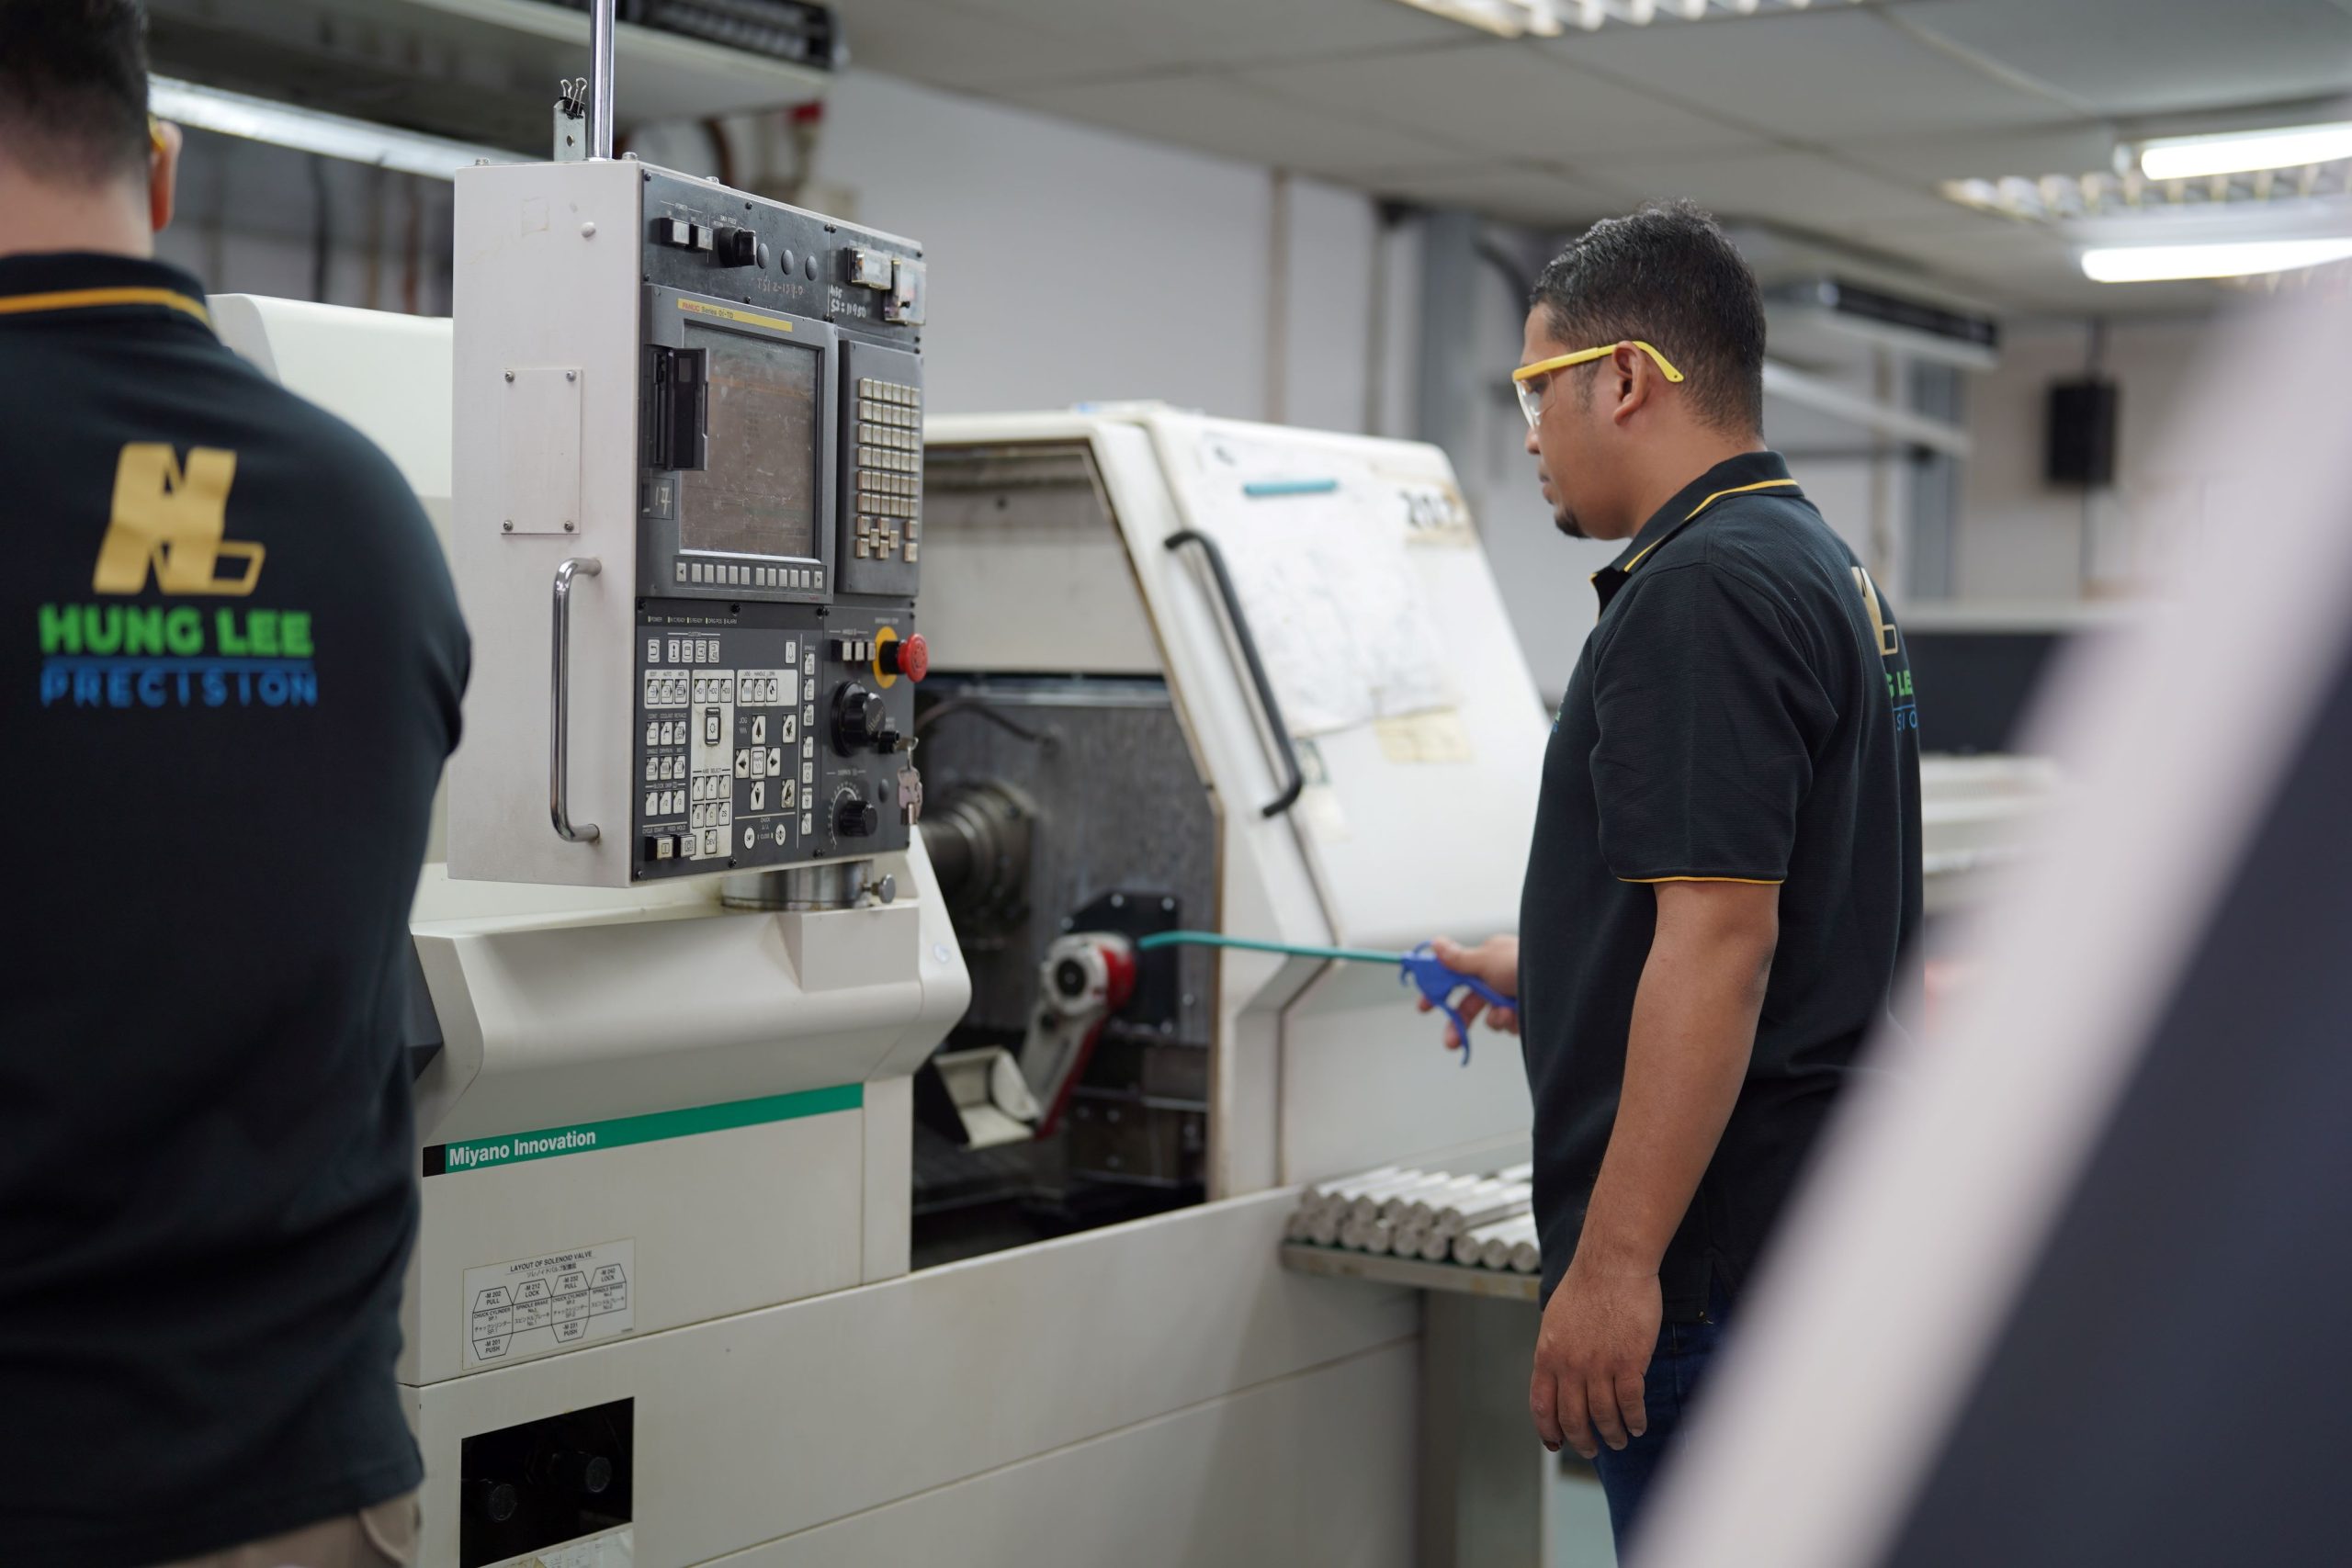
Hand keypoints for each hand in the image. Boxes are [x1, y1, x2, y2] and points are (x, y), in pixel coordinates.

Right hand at [1415, 935, 1519, 1048]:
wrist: (1570, 983)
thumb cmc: (1529, 964)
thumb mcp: (1488, 961)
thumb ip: (1459, 959)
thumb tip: (1435, 943)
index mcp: (1488, 958)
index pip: (1454, 974)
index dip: (1437, 990)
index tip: (1423, 1008)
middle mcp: (1500, 976)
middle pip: (1470, 1003)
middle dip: (1460, 1024)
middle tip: (1452, 1043)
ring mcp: (1514, 995)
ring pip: (1492, 1017)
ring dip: (1495, 1019)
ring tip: (1506, 1013)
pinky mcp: (1528, 1012)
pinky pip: (1510, 1025)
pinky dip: (1512, 1022)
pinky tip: (1520, 1015)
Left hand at [1528, 1255, 1659, 1458]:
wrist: (1612, 1263)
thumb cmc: (1586, 1286)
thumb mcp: (1555, 1320)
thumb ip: (1556, 1352)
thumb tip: (1558, 1376)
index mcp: (1547, 1355)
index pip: (1542, 1406)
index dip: (1548, 1431)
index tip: (1555, 1443)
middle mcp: (1570, 1366)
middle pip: (1573, 1419)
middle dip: (1582, 1441)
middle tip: (1592, 1450)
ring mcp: (1599, 1366)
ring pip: (1603, 1416)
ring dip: (1612, 1434)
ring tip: (1618, 1440)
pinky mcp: (1629, 1362)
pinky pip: (1631, 1403)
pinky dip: (1634, 1420)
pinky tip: (1637, 1425)